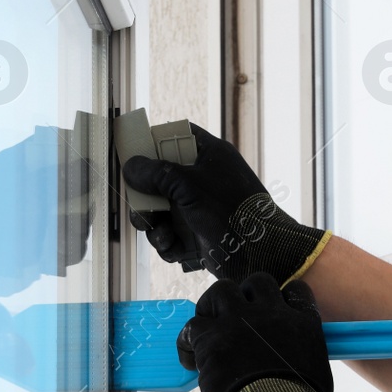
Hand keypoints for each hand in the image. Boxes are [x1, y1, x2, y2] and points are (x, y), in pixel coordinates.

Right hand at [122, 124, 329, 282]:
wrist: (261, 253)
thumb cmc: (233, 210)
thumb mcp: (190, 185)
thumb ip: (157, 173)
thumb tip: (130, 166)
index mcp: (209, 155)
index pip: (178, 137)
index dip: (154, 142)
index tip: (135, 153)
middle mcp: (204, 179)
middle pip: (160, 180)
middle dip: (146, 199)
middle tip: (141, 210)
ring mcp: (201, 208)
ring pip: (162, 211)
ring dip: (155, 226)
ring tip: (162, 235)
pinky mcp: (199, 234)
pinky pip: (172, 235)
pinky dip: (168, 244)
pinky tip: (173, 249)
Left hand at [176, 272, 333, 391]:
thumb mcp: (316, 373)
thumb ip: (303, 355)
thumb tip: (297, 363)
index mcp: (300, 322)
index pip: (294, 291)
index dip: (282, 299)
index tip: (274, 313)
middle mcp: (271, 312)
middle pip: (257, 282)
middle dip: (247, 296)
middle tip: (238, 317)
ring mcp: (240, 320)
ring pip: (221, 290)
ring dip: (213, 306)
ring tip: (210, 326)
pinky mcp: (212, 335)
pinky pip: (192, 324)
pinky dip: (188, 341)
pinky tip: (191, 358)